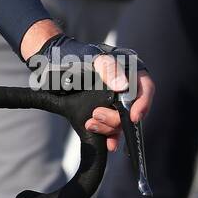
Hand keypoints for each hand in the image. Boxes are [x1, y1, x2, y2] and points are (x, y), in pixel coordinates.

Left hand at [26, 28, 153, 152]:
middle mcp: (124, 89)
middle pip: (132, 109)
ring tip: (91, 123)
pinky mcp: (102, 113)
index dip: (143, 103)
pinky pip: (111, 129)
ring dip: (109, 127)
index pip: (145, 88)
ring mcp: (113, 103)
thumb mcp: (92, 57)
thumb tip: (122, 86)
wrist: (51, 65)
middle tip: (96, 114)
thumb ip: (108, 68)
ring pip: (121, 122)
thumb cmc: (74, 55)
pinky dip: (109, 136)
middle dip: (116, 117)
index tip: (133, 116)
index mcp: (128, 71)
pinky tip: (106, 142)